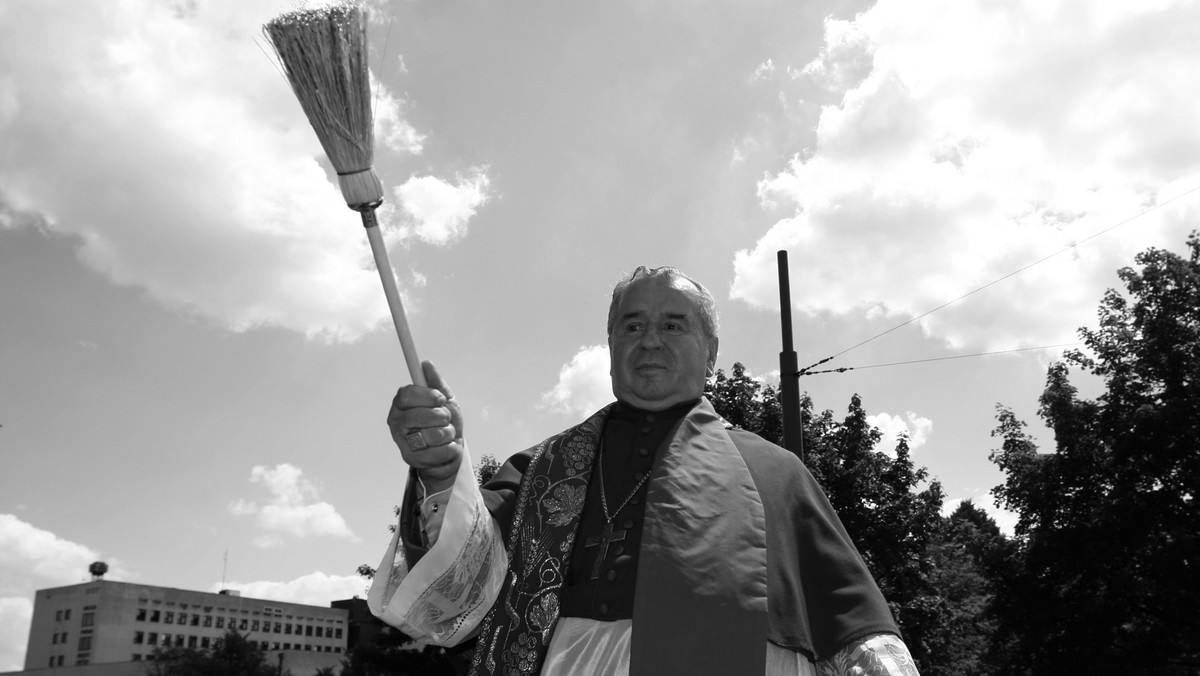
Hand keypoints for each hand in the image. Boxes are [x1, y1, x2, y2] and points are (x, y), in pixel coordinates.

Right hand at [387, 361, 463, 491]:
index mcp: (401, 405)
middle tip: (445, 419)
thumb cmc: (443, 423)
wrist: (450, 451)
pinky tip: (447, 447)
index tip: (440, 398)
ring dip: (448, 433)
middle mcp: (397, 423)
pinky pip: (439, 451)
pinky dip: (451, 448)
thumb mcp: (443, 400)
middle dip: (440, 416)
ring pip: (432, 435)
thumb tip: (426, 364)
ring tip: (446, 434)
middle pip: (417, 416)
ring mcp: (403, 443)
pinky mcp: (412, 460)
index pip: (406, 395)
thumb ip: (435, 383)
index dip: (426, 395)